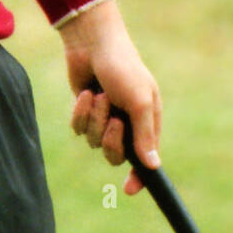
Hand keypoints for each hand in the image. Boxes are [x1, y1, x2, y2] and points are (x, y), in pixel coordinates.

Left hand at [58, 0, 161, 194]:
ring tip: (100, 95)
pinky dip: (81, 112)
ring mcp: (104, 117)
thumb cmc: (122, 67)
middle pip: (116, 156)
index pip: (147, 159)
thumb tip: (154, 166)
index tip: (129, 190)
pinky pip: (79, 128)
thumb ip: (145, 134)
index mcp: (147, 121)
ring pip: (95, 142)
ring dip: (96, 119)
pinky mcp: (85, 110)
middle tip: (114, 121)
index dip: (140, 177)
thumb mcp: (139, 100)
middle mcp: (127, 123)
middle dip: (112, 141)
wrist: (92, 42)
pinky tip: (86, 93)